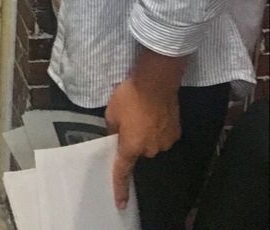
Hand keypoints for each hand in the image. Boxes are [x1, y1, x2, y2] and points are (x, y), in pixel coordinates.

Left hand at [106, 75, 180, 210]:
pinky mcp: (176, 133)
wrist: (156, 82)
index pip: (123, 172)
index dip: (121, 188)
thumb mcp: (111, 111)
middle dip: (134, 140)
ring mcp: (165, 142)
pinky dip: (159, 128)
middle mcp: (150, 150)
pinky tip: (156, 113)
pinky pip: (163, 135)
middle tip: (130, 120)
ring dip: (147, 133)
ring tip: (144, 113)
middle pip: (139, 151)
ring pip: (152, 143)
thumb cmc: (129, 96)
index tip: (121, 204)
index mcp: (131, 147)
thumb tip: (115, 136)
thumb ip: (112, 128)